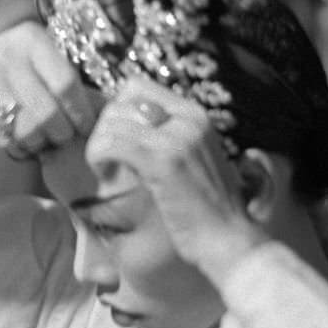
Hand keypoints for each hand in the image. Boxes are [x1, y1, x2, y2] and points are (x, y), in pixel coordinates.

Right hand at [0, 21, 97, 154]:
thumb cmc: (13, 69)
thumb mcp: (38, 61)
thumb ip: (67, 81)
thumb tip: (107, 111)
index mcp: (31, 39)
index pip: (66, 82)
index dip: (82, 111)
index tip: (87, 126)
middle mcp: (6, 54)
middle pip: (48, 112)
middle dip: (62, 132)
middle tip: (63, 137)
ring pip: (26, 129)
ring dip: (39, 142)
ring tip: (41, 139)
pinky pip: (3, 138)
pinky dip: (17, 147)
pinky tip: (19, 140)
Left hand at [86, 78, 267, 283]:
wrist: (228, 240)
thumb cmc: (208, 210)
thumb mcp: (196, 160)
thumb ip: (170, 139)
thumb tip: (128, 128)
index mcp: (196, 115)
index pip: (138, 87)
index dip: (116, 109)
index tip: (113, 135)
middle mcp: (188, 119)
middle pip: (121, 102)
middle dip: (104, 127)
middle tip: (104, 154)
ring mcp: (176, 138)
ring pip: (113, 123)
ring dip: (99, 145)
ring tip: (103, 168)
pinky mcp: (162, 162)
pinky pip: (113, 144)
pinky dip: (99, 157)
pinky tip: (103, 173)